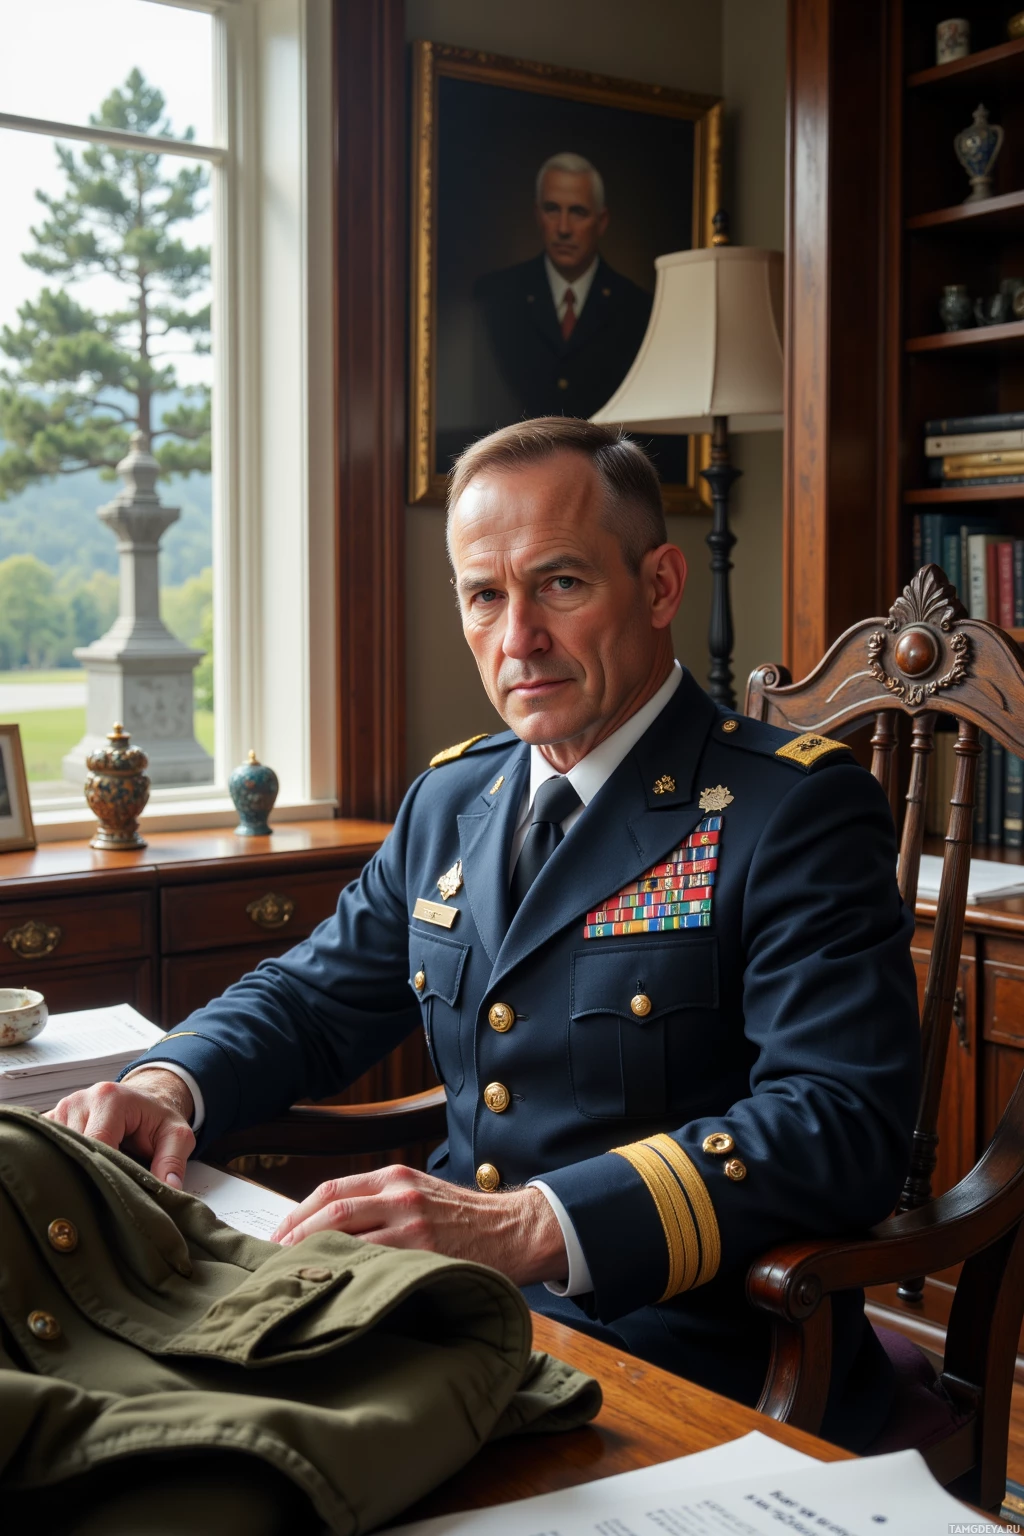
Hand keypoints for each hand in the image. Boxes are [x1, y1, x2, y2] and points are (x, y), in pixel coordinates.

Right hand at [46, 1069, 195, 1188]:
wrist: (146, 1099)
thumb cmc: (157, 1118)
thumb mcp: (177, 1135)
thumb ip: (173, 1161)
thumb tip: (168, 1191)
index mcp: (110, 1099)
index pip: (95, 1142)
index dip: (102, 1171)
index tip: (110, 1192)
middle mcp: (80, 1100)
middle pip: (72, 1148)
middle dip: (85, 1173)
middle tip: (99, 1195)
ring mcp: (62, 1109)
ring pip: (56, 1149)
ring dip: (70, 1168)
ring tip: (88, 1183)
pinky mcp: (52, 1120)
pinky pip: (46, 1146)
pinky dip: (57, 1161)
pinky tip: (73, 1174)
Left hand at [270, 1164, 567, 1286]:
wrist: (515, 1230)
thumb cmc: (463, 1218)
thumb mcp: (419, 1193)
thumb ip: (378, 1203)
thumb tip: (323, 1230)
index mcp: (394, 1177)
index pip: (329, 1191)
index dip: (295, 1216)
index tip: (274, 1239)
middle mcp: (399, 1195)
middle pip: (330, 1212)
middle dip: (294, 1239)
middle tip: (270, 1265)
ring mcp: (413, 1225)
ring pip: (348, 1237)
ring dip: (314, 1259)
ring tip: (291, 1282)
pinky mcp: (427, 1254)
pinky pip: (377, 1265)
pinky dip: (349, 1276)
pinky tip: (333, 1292)